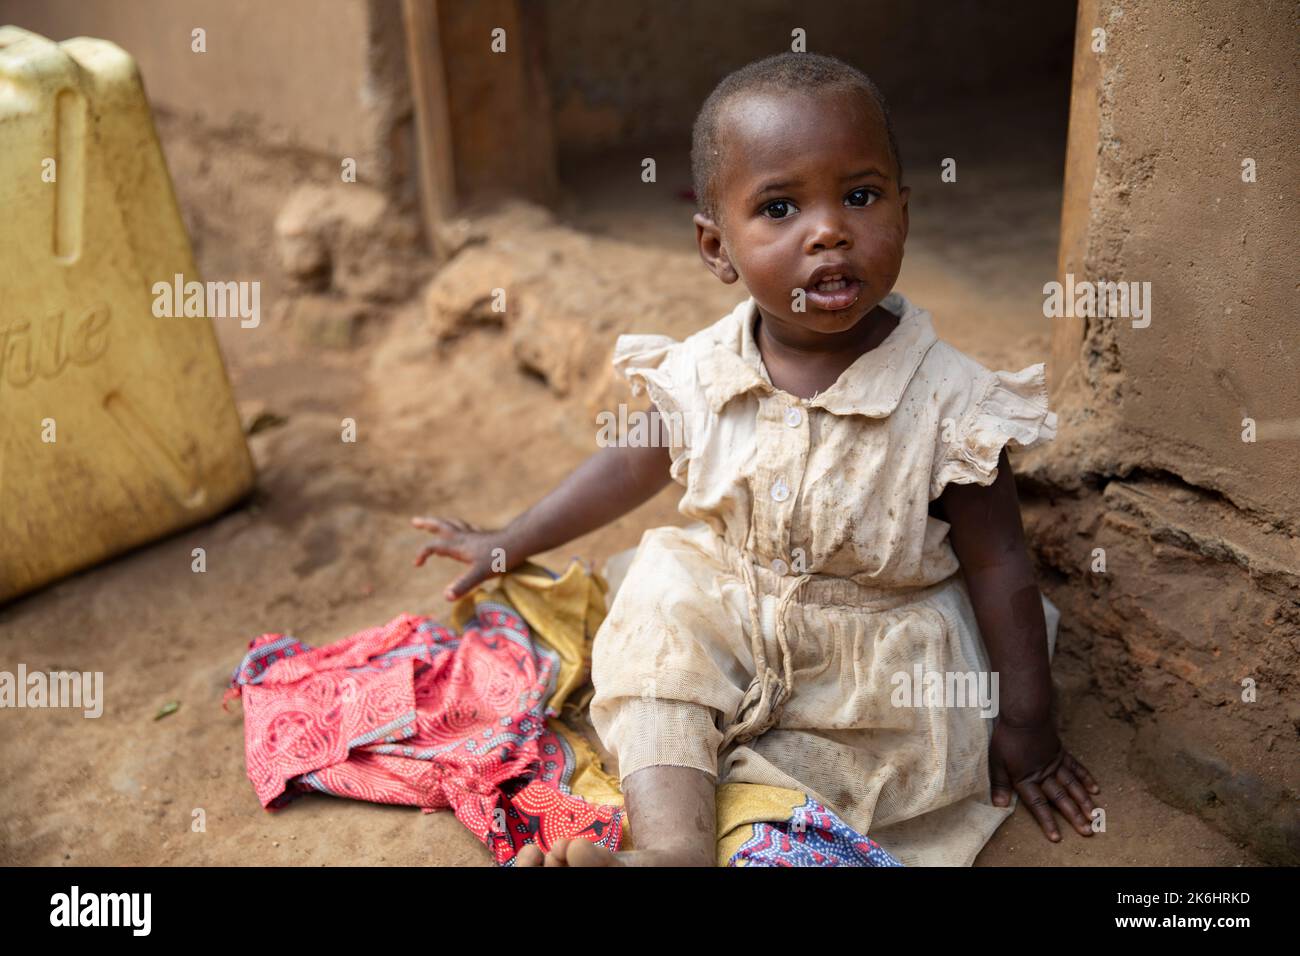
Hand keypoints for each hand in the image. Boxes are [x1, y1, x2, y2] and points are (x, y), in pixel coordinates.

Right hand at [411, 516, 517, 601]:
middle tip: (414, 521)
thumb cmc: (500, 558)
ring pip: (454, 525)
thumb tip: (446, 597)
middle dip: (427, 524)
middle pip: (442, 526)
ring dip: (443, 523)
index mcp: (459, 546)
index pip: (434, 546)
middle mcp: (464, 537)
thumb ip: (463, 585)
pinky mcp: (485, 536)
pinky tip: (466, 530)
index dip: (422, 554)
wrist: (520, 542)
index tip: (417, 565)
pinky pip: (469, 529)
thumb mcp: (480, 573)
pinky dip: (462, 528)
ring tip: (436, 523)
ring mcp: (475, 536)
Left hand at [988, 718, 1100, 841]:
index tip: (1057, 837)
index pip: (1037, 804)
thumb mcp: (996, 761)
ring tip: (1094, 815)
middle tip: (1088, 831)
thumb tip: (999, 806)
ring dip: (1084, 801)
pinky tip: (1095, 789)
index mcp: (1026, 778)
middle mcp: (1044, 774)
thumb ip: (999, 784)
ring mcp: (1055, 763)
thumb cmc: (1007, 738)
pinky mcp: (1061, 753)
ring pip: (1072, 786)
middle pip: (1060, 798)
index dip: (1046, 821)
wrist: (1024, 715)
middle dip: (1074, 816)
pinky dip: (1085, 779)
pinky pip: (1076, 768)